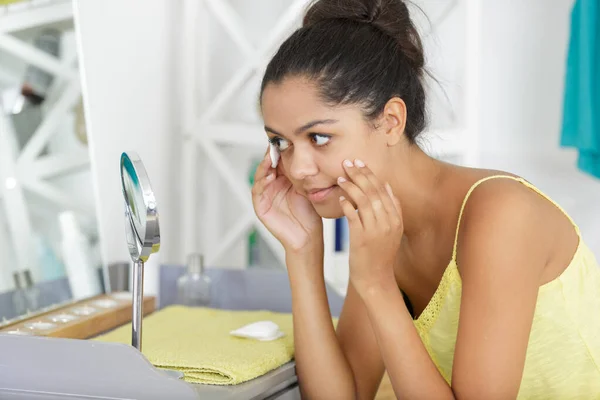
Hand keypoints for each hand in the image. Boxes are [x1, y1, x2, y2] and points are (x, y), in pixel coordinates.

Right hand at [252, 148, 322, 252]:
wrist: (308, 236)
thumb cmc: (310, 213)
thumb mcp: (308, 188)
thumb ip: (303, 173)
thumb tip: (306, 152)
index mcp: (283, 180)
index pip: (278, 161)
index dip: (279, 150)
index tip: (284, 139)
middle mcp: (272, 186)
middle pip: (267, 165)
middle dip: (270, 154)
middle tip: (275, 144)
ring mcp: (265, 196)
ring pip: (260, 175)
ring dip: (264, 165)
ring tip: (270, 157)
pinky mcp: (260, 207)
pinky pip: (257, 191)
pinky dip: (261, 182)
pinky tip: (269, 175)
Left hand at [337, 159, 403, 292]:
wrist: (376, 280)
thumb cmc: (380, 254)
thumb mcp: (391, 230)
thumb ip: (391, 208)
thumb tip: (386, 185)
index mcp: (396, 219)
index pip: (384, 189)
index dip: (371, 174)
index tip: (360, 163)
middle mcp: (389, 222)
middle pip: (374, 191)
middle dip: (360, 174)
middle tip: (347, 163)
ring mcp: (376, 230)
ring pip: (364, 200)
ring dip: (351, 186)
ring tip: (340, 178)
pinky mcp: (362, 238)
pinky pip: (353, 216)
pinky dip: (346, 204)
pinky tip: (340, 198)